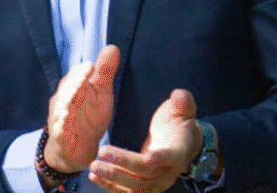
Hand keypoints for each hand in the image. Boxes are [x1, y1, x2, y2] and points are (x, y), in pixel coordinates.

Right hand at [44, 45, 119, 172]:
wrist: (80, 147)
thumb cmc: (90, 116)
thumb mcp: (101, 94)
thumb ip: (105, 72)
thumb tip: (113, 47)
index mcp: (73, 87)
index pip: (75, 76)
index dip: (82, 71)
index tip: (91, 66)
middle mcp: (63, 100)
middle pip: (67, 89)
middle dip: (75, 82)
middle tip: (84, 75)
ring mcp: (58, 118)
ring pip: (60, 107)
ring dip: (66, 101)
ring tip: (72, 96)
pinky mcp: (59, 136)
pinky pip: (58, 129)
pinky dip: (61, 124)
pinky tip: (65, 119)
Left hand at [88, 90, 202, 192]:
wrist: (180, 144)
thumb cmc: (178, 123)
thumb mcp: (183, 109)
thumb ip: (182, 101)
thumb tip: (179, 94)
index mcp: (178, 152)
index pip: (170, 157)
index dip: (160, 158)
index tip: (148, 156)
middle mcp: (168, 172)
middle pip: (146, 173)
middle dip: (124, 164)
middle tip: (103, 151)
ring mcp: (155, 182)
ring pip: (135, 186)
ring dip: (113, 178)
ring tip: (94, 166)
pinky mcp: (143, 186)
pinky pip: (126, 192)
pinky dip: (110, 186)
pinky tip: (94, 176)